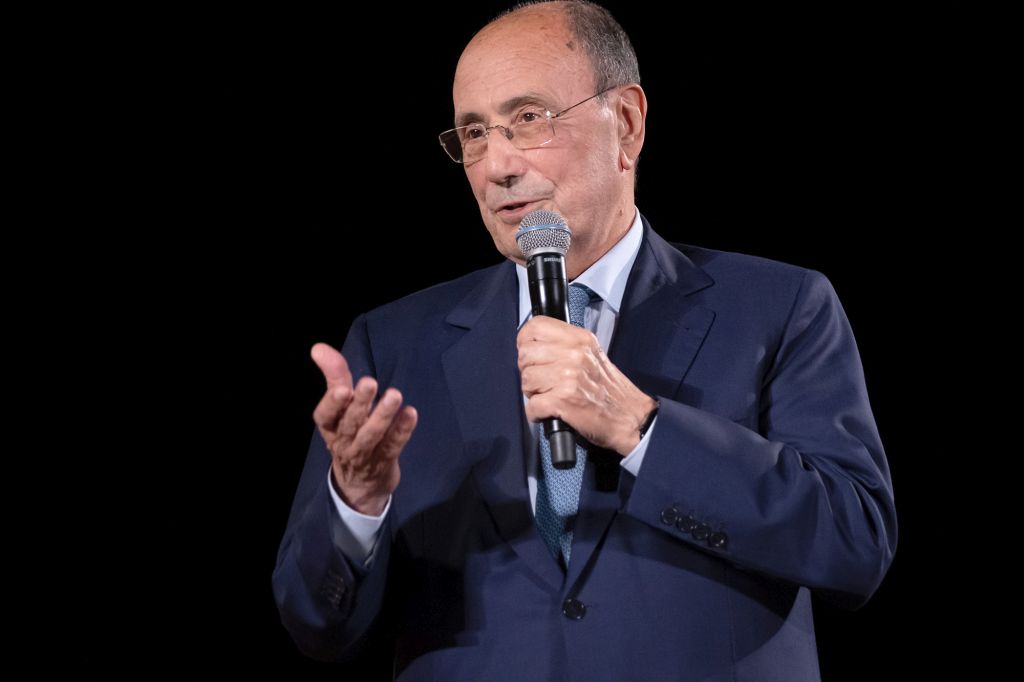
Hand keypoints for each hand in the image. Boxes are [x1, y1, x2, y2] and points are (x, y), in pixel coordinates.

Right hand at [311, 343, 417, 515]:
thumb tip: (319, 348)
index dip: (332, 403)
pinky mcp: (384, 462)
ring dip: (382, 415)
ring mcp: (364, 454)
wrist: (359, 484)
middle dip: (360, 403)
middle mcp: (344, 441)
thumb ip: (334, 375)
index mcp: (330, 426)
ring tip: (395, 396)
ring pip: (372, 435)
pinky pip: (393, 446)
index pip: (325, 415)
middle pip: (351, 423)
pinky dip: (402, 430)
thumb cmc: (349, 433)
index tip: (342, 388)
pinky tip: (411, 414)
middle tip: (370, 383)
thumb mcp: (339, 406)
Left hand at [517, 317, 655, 455]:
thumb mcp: (592, 354)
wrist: (630, 418)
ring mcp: (568, 377)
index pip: (535, 326)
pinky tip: (549, 412)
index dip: (525, 341)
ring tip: (549, 396)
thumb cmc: (610, 390)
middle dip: (528, 371)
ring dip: (533, 394)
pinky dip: (537, 414)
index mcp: (580, 339)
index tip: (530, 354)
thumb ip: (565, 346)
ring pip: (526, 380)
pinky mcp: (563, 401)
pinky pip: (532, 406)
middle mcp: (574, 354)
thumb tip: (533, 346)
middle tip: (542, 382)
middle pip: (525, 355)